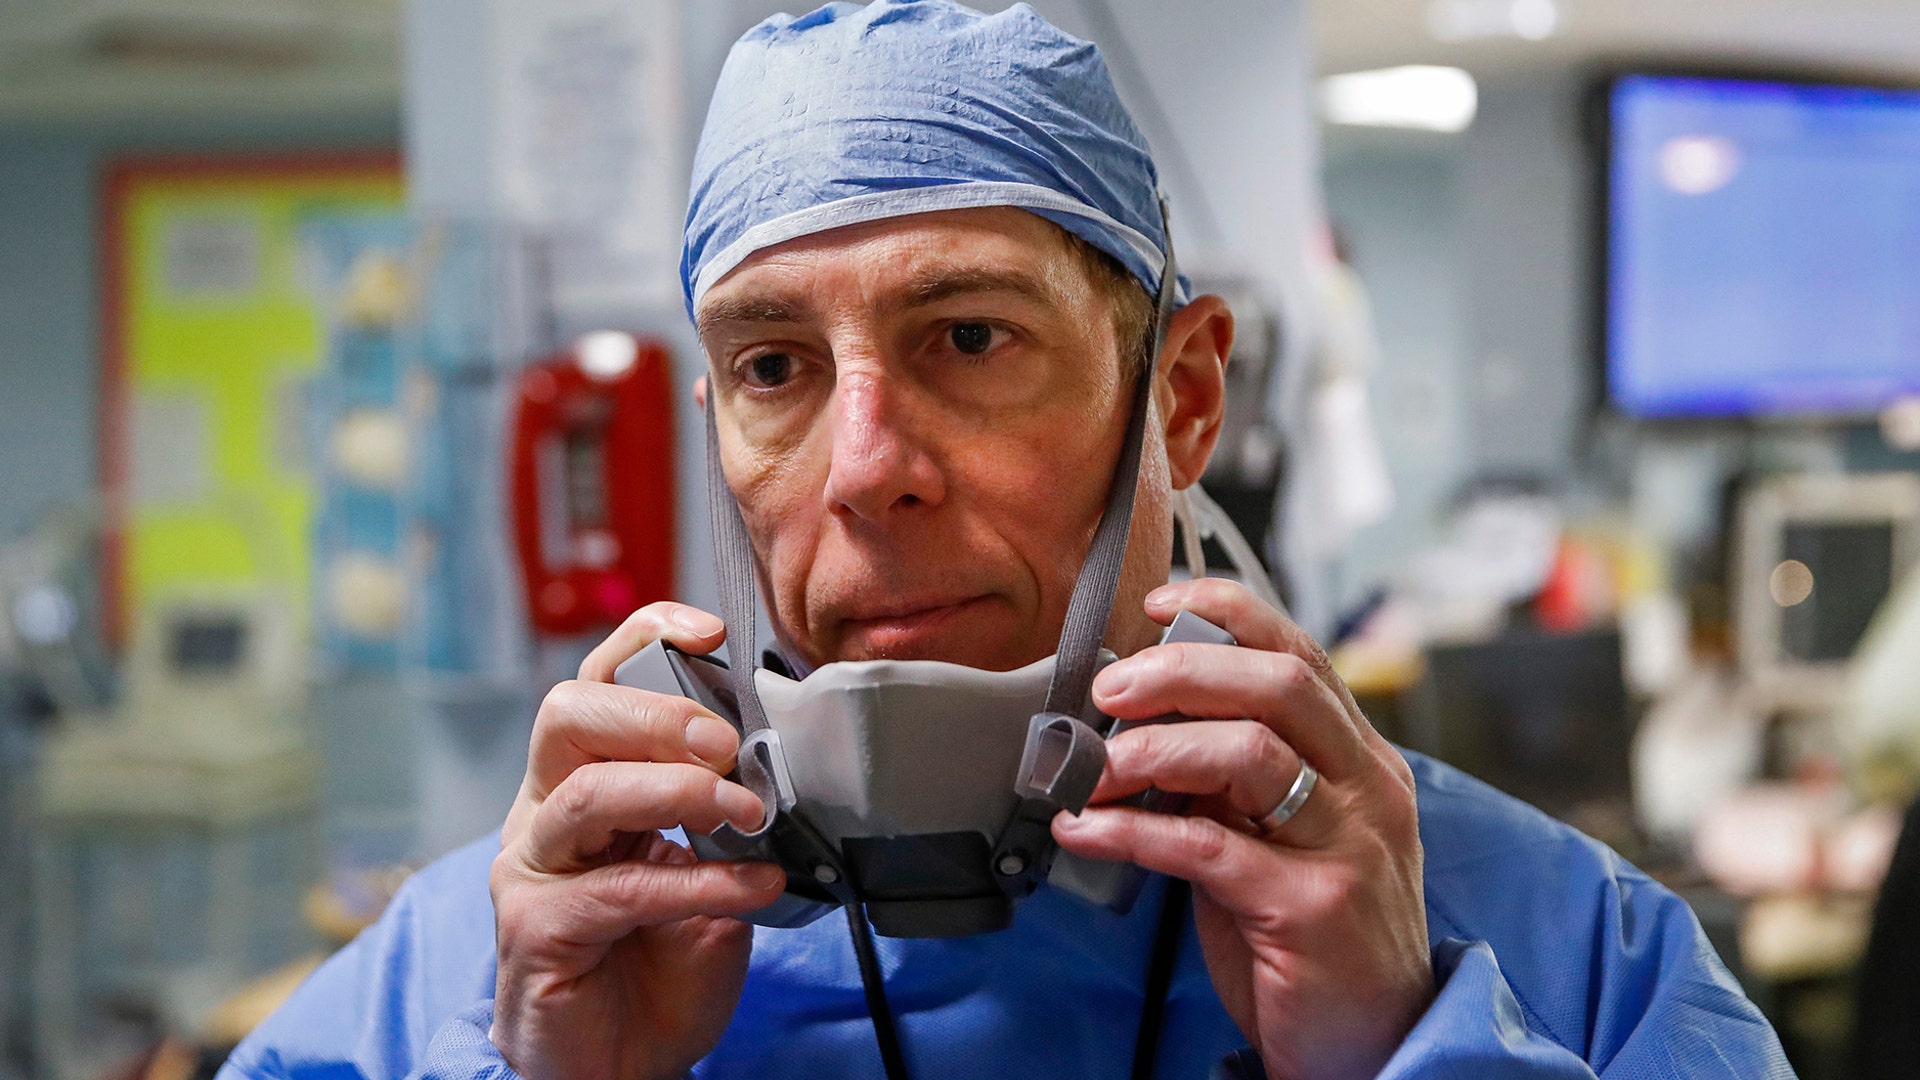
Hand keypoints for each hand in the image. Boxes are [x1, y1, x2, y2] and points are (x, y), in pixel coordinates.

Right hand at [489, 602, 785, 1079]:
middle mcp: (546, 813)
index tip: (709, 630)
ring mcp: (531, 869)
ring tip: (747, 815)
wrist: (624, 1069)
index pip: (599, 681)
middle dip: (655, 713)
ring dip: (678, 792)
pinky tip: (750, 890)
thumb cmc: (660, 967)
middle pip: (570, 715)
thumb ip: (730, 822)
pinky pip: (618, 888)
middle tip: (725, 744)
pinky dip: (696, 883)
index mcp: (584, 781)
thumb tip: (778, 770)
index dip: (646, 638)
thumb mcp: (713, 875)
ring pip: (585, 791)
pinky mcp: (536, 928)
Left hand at [1051, 579, 1431, 1079]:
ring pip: (1249, 752)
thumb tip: (1142, 722)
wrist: (1372, 1044)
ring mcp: (1348, 845)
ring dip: (1151, 750)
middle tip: (1109, 690)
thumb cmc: (1313, 935)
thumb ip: (1234, 777)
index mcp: (1362, 759)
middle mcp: (1368, 788)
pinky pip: (1208, 846)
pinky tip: (1085, 829)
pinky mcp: (1312, 907)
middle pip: (1277, 683)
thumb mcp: (1283, 835)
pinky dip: (1132, 829)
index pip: (1299, 653)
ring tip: (1092, 771)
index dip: (1228, 612)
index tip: (1159, 606)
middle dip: (1180, 671)